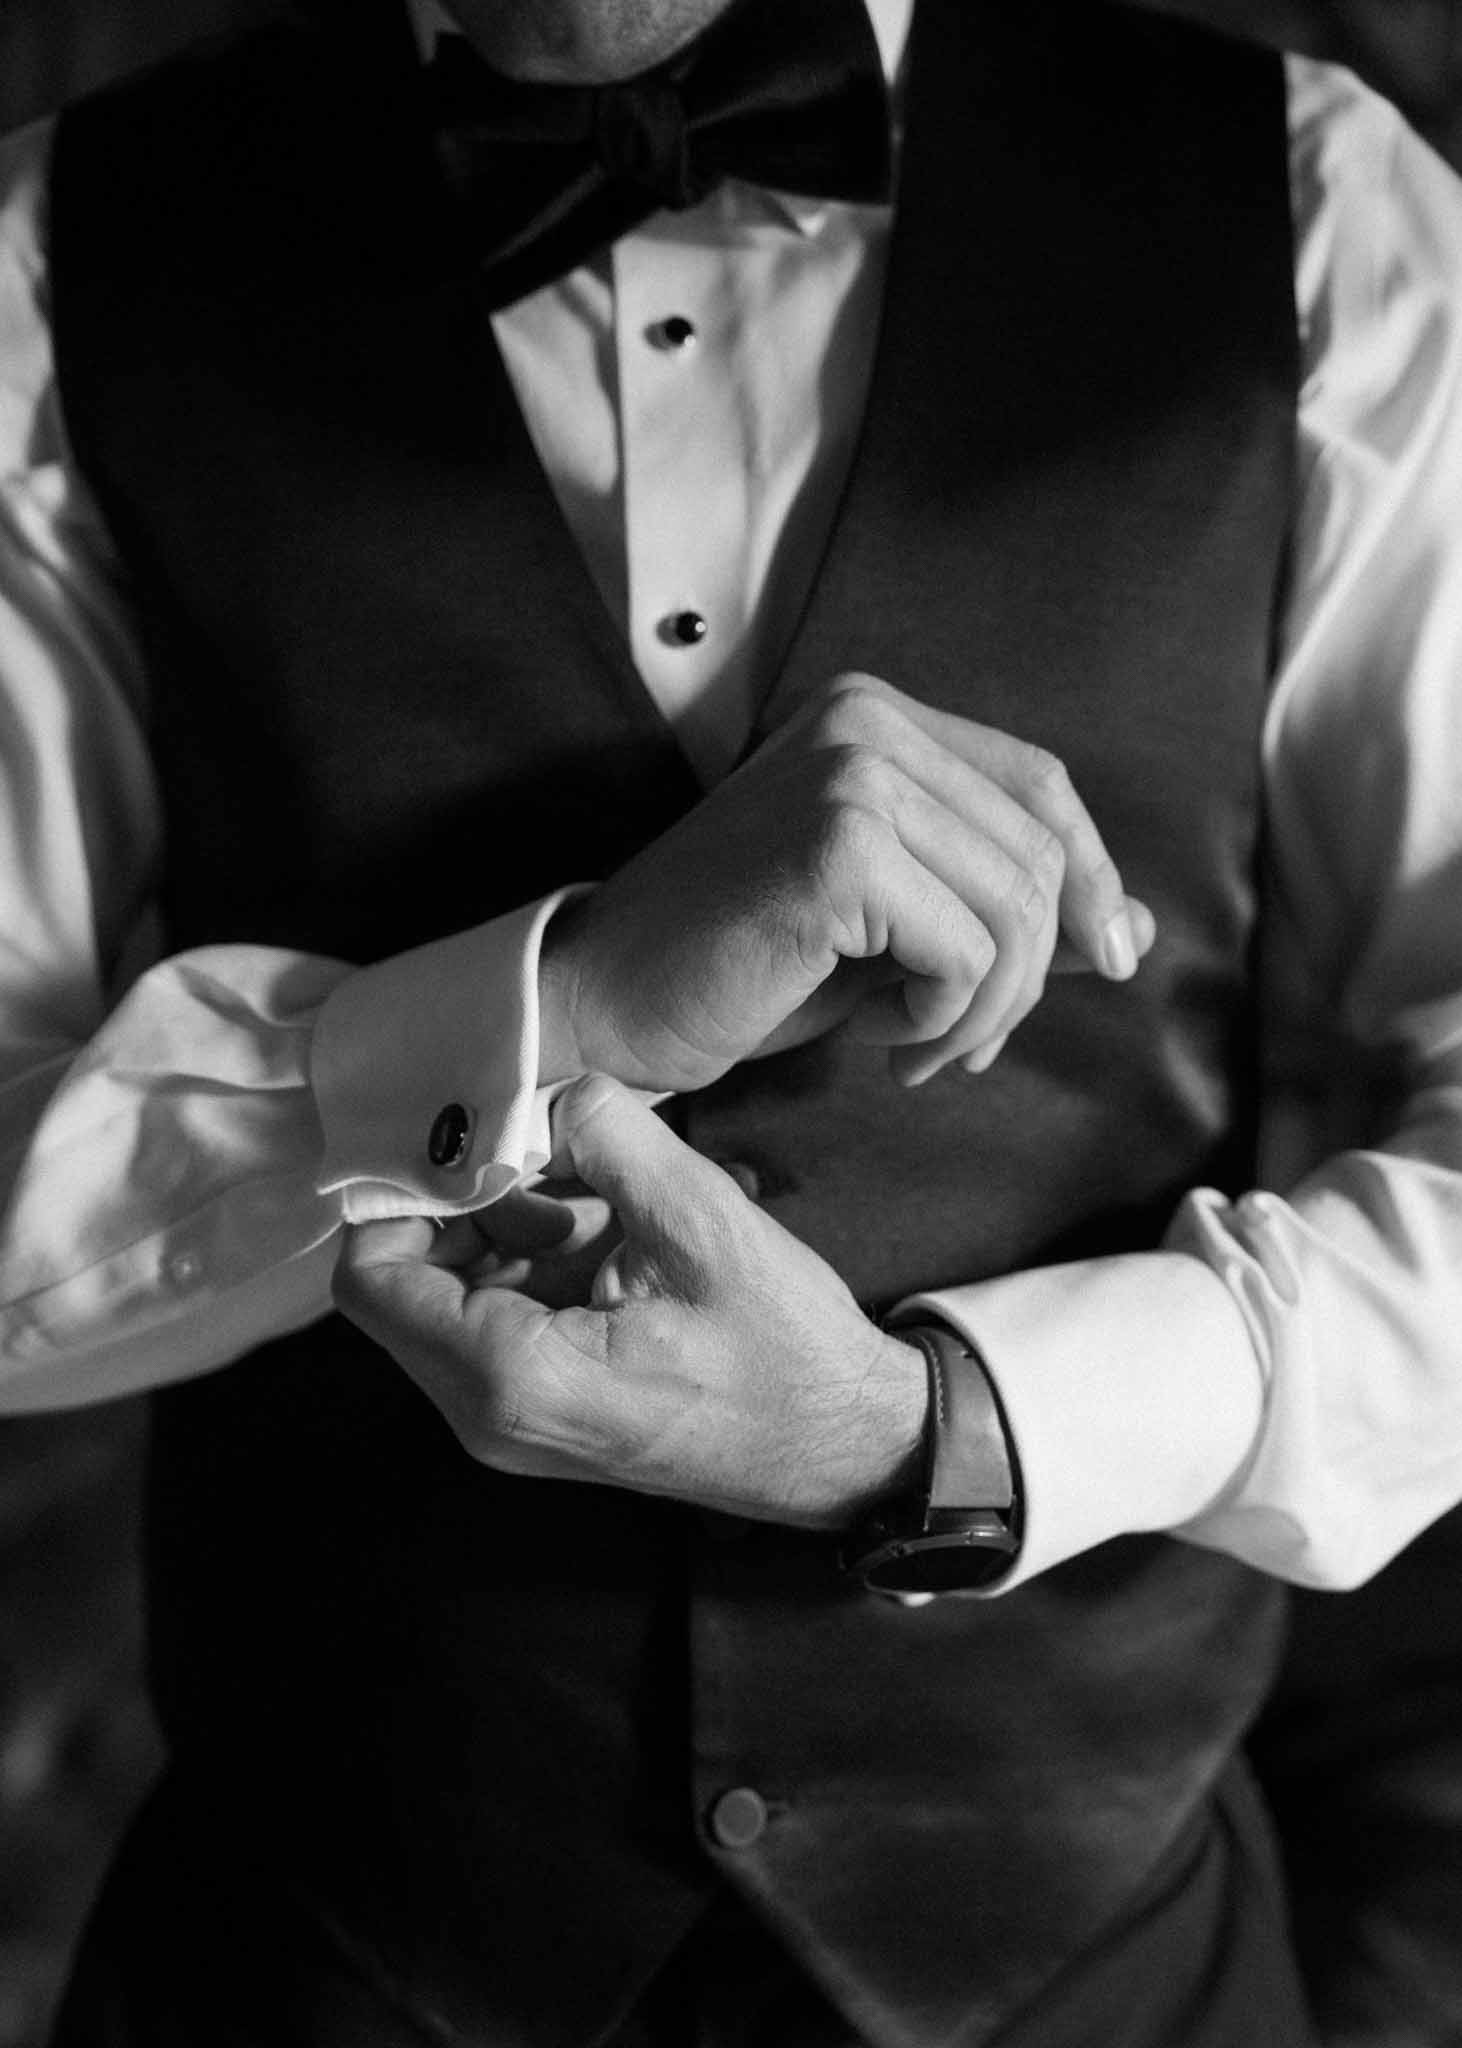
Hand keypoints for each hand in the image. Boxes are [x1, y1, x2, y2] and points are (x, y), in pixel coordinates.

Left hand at [333, 1077, 927, 1527]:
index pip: (372, 1278)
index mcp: (514, 1375)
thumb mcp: (701, 1221)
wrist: (844, 1450)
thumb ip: (610, 1136)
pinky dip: (530, 1262)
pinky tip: (608, 1233)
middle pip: (403, 1284)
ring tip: (593, 1193)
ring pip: (449, 1296)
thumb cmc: (785, 1356)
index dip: (400, 1195)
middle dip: (462, 1204)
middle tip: (538, 1150)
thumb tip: (550, 1091)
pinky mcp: (540, 1412)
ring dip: (502, 1227)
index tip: (463, 1138)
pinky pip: (493, 1320)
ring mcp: (511, 1422)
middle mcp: (490, 1414)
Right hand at [539, 672, 1152, 1093]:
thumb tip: (1133, 927)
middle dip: (1031, 971)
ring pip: (1016, 909)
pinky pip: (968, 952)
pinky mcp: (838, 847)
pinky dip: (945, 1019)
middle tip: (967, 1044)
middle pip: (1039, 852)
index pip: (1040, 784)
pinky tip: (881, 1038)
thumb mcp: (895, 929)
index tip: (1110, 960)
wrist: (611, 998)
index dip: (1091, 876)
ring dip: (988, 1008)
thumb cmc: (743, 965)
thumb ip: (1005, 912)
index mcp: (876, 715)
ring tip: (920, 1048)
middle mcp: (866, 722)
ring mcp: (852, 775)